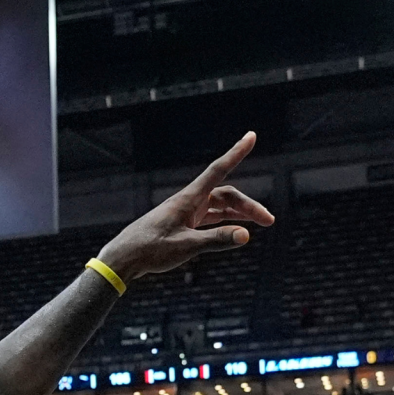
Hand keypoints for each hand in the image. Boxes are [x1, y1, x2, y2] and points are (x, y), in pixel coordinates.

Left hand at [93, 132, 274, 282]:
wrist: (124, 258)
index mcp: (188, 199)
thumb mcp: (187, 246)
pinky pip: (209, 218)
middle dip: (249, 206)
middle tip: (269, 221)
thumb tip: (246, 235)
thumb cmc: (150, 250)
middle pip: (226, 196)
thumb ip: (216, 239)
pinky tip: (235, 231)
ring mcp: (186, 212)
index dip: (236, 153)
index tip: (251, 136)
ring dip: (240, 214)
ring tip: (260, 224)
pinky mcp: (182, 224)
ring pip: (219, 208)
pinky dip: (225, 223)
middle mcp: (189, 201)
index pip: (219, 170)